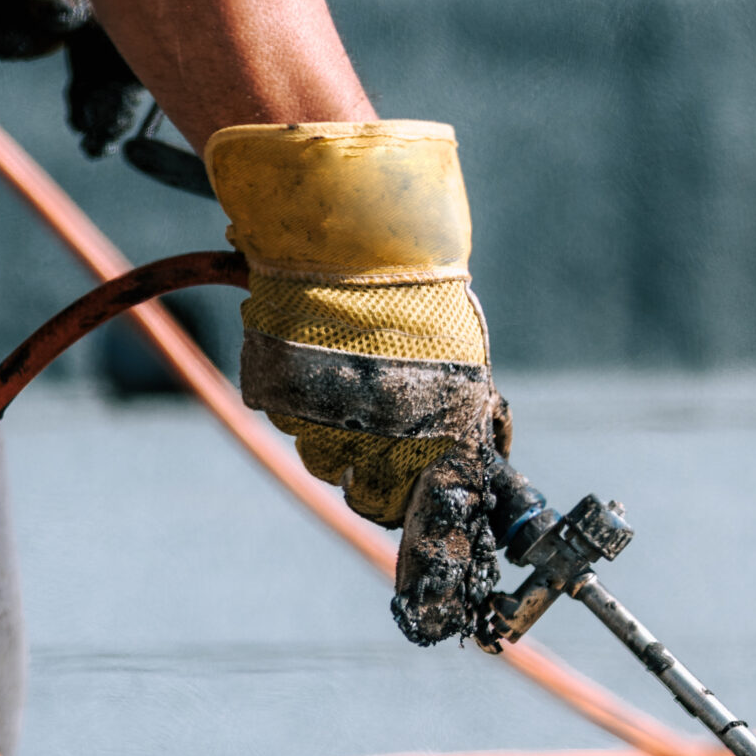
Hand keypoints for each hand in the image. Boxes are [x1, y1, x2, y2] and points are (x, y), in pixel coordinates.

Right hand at [206, 120, 509, 645]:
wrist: (351, 235)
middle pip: (367, 498)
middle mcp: (377, 444)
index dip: (421, 519)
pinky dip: (301, 401)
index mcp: (434, 444)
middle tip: (382, 430)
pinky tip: (318, 359)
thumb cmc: (421, 298)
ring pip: (325, 460)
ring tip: (351, 377)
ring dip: (336, 434)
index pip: (423, 520)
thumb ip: (463, 433)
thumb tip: (477, 489)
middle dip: (375, 474)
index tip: (422, 519)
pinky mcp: (278, 398)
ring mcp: (321, 423)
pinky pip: (290, 421)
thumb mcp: (465, 371)